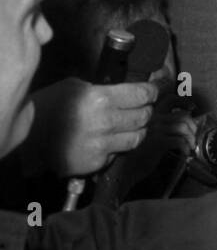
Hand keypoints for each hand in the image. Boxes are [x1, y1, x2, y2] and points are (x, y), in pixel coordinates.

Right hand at [28, 77, 157, 176]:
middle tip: (142, 107)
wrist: (29, 138)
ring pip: (137, 137)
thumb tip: (126, 89)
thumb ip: (104, 88)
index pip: (143, 94)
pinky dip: (118, 147)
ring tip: (129, 125)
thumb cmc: (50, 107)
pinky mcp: (96, 162)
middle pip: (144, 116)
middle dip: (146, 109)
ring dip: (137, 130)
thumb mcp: (76, 86)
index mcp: (102, 98)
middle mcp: (106, 122)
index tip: (154, 90)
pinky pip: (119, 153)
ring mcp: (102, 144)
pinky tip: (109, 140)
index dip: (153, 90)